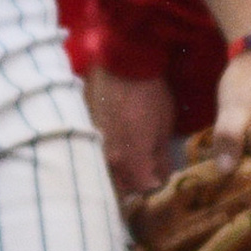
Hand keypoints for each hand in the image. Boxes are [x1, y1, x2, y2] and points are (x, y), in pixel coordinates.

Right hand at [85, 68, 175, 194]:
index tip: (160, 173)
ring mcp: (95, 144)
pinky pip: (96, 151)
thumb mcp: (163, 127)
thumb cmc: (150, 94)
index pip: (143, 187)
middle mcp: (108, 158)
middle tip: (146, 168)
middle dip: (135, 182)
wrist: (121, 63)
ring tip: (130, 157)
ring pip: (106, 170)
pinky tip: (116, 141)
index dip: (154, 183)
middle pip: (121, 185)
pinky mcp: (86, 129)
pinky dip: (107, 154)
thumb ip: (161, 157)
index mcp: (131, 160)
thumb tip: (161, 177)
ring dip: (119, 171)